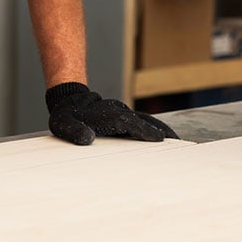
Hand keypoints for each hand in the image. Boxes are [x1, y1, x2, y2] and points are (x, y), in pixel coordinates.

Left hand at [45, 82, 177, 145]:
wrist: (69, 99)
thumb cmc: (66, 116)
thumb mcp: (63, 125)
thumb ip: (74, 131)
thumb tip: (87, 139)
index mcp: (108, 116)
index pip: (130, 124)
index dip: (143, 131)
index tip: (158, 138)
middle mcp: (119, 113)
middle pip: (145, 121)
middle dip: (161, 131)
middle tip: (178, 142)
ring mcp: (123, 113)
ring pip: (147, 120)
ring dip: (161, 129)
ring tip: (177, 141)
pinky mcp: (125, 116)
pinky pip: (143, 121)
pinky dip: (154, 128)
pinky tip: (161, 136)